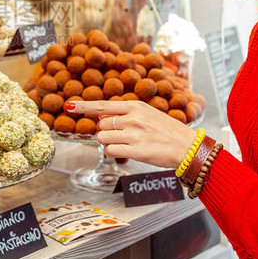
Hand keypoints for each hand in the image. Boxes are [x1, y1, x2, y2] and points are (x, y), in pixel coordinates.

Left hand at [65, 99, 198, 168]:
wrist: (188, 147)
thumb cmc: (168, 131)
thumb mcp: (148, 114)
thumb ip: (126, 114)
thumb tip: (102, 115)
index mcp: (135, 106)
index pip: (103, 105)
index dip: (84, 106)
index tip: (69, 105)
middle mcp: (132, 118)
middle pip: (101, 124)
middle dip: (107, 131)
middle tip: (124, 136)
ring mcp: (133, 134)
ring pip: (103, 138)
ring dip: (110, 143)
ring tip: (127, 144)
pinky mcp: (135, 150)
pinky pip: (110, 151)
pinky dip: (114, 153)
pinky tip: (128, 152)